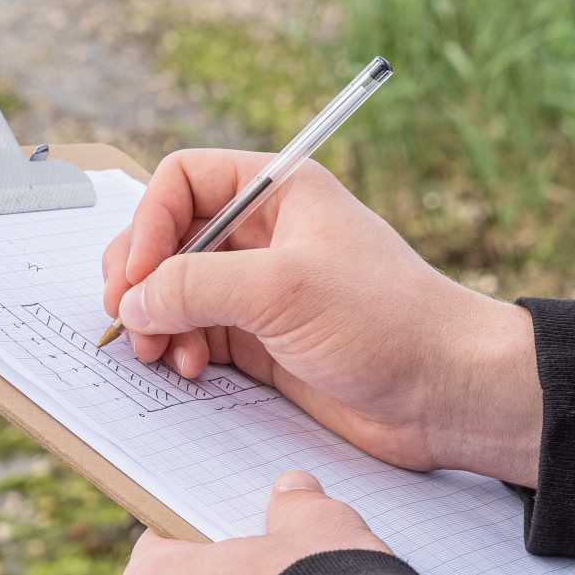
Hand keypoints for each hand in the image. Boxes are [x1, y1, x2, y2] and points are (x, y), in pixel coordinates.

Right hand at [101, 149, 542, 484]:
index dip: (149, 224)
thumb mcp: (283, 289)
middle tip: (126, 316)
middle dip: (142, 278)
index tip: (138, 276)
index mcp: (279, 192)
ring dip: (156, 322)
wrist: (448, 393)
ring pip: (176, 292)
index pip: (183, 182)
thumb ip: (196, 287)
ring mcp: (262, 290)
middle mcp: (265, 234)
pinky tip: (189, 371)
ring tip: (159, 355)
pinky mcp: (263, 341)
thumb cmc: (388, 322)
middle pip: (169, 238)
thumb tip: (133, 302)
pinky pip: (197, 335)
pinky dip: (179, 351)